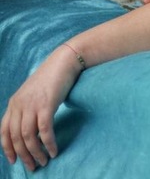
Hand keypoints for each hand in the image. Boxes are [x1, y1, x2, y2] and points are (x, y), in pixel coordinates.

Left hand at [1, 46, 82, 171]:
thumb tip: (30, 126)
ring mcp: (32, 105)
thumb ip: (27, 107)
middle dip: (24, 155)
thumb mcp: (32, 93)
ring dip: (35, 153)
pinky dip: (48, 143)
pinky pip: (45, 130)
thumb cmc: (52, 77)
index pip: (4, 131)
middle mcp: (19, 105)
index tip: (14, 160)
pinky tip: (53, 150)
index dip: (7, 148)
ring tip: (43, 161)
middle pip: (16, 138)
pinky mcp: (47, 105)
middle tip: (33, 167)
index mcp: (13, 103)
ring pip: (28, 137)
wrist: (64, 61)